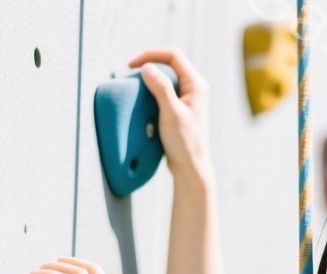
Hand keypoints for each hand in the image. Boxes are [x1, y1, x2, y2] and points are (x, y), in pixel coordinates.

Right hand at [128, 47, 210, 179]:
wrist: (191, 166)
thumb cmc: (185, 142)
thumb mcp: (170, 113)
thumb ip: (160, 88)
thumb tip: (147, 67)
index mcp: (196, 84)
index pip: (173, 55)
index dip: (151, 54)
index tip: (132, 65)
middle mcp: (195, 87)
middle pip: (170, 63)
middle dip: (149, 64)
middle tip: (131, 74)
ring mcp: (189, 97)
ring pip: (167, 77)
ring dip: (150, 78)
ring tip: (135, 86)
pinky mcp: (181, 107)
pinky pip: (166, 90)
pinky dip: (152, 90)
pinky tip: (142, 100)